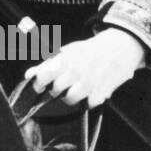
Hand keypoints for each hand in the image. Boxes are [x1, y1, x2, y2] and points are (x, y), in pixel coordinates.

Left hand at [24, 29, 146, 108]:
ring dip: (70, 96)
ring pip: (70, 100)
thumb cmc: (91, 50)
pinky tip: (91, 90)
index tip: (40, 86)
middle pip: (55, 90)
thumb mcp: (69, 51)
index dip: (38, 83)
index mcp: (67, 59)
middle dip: (56, 89)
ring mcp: (90, 83)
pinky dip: (88, 100)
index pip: (44, 75)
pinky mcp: (103, 92)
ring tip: (75, 89)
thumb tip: (28, 75)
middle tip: (62, 85)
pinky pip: (88, 104)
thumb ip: (48, 64)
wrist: (122, 46)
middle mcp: (77, 71)